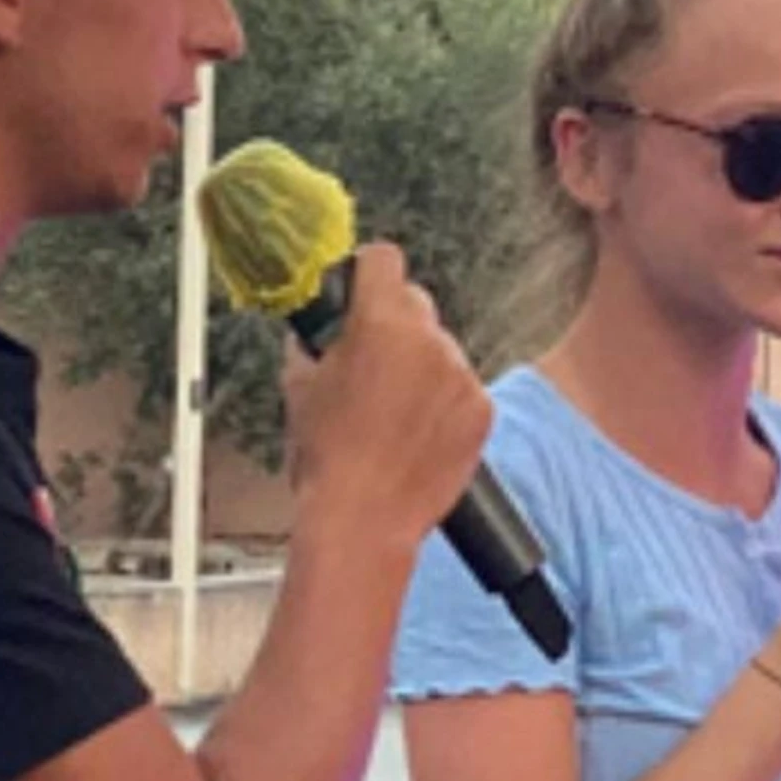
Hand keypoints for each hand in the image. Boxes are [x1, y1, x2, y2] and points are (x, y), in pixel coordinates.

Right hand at [283, 243, 490, 554]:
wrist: (363, 522)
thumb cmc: (326, 460)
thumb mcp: (298, 387)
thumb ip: (311, 342)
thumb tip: (316, 329)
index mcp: (381, 323)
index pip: (384, 259)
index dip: (366, 274)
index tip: (359, 293)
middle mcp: (431, 341)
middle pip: (416, 305)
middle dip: (394, 327)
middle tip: (371, 367)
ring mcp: (462, 376)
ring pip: (441, 351)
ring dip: (421, 369)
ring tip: (393, 416)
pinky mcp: (482, 411)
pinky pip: (462, 389)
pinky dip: (443, 404)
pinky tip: (416, 435)